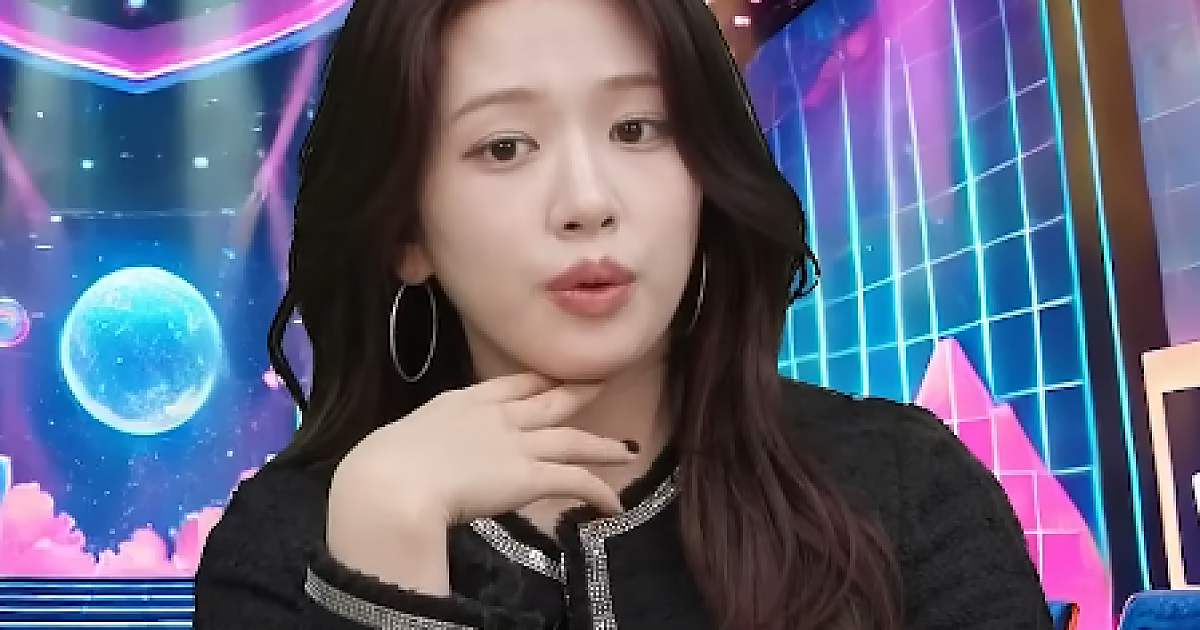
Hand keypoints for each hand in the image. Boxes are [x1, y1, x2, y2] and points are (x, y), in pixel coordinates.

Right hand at [329, 373, 633, 528]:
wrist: (392, 482)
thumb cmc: (381, 467)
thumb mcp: (400, 443)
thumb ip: (420, 448)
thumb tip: (414, 462)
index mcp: (460, 404)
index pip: (507, 385)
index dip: (534, 381)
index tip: (549, 378)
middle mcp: (495, 417)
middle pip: (548, 400)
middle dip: (576, 392)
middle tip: (600, 382)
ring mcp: (517, 444)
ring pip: (574, 439)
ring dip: (602, 446)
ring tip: (625, 450)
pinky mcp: (532, 476)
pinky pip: (577, 482)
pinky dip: (599, 492)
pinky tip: (613, 504)